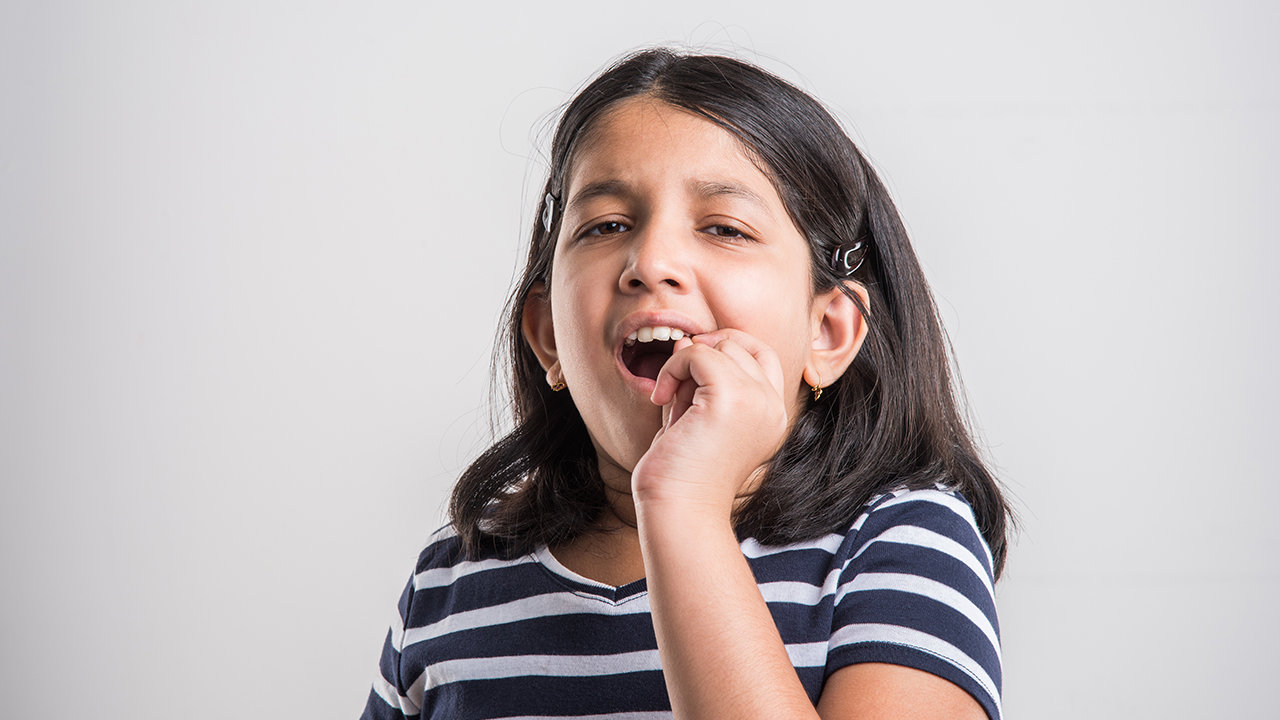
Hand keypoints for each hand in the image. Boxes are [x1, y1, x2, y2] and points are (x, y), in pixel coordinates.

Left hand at [630, 329, 789, 515]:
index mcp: (773, 416)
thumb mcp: (697, 417)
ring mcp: (757, 401)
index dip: (726, 348)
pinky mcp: (732, 399)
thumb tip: (688, 340)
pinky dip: (672, 368)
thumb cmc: (682, 474)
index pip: (762, 354)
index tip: (691, 368)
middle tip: (675, 386)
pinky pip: (698, 354)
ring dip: (682, 363)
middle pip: (742, 345)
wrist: (679, 511)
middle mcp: (773, 407)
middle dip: (702, 355)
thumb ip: (699, 380)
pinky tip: (661, 399)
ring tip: (667, 399)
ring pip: (719, 347)